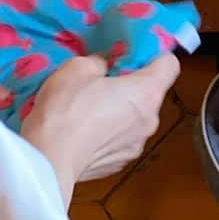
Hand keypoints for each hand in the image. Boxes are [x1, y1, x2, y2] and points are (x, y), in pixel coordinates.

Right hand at [20, 53, 179, 205]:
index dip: (154, 57)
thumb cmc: (66, 111)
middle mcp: (150, 120)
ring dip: (120, 112)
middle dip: (131, 85)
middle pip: (151, 93)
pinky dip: (108, 134)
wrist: (48, 161)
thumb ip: (99, 62)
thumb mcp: (78, 67)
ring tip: (88, 111)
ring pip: (135, 119)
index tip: (134, 56)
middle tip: (102, 82)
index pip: (170, 65)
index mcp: (147, 92)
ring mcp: (137, 145)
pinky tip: (84, 133)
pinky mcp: (120, 163)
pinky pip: (120, 140)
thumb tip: (103, 67)